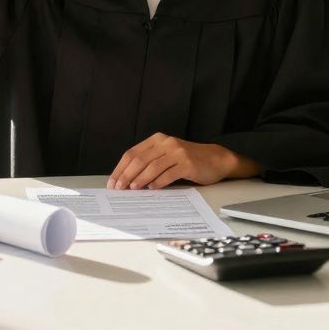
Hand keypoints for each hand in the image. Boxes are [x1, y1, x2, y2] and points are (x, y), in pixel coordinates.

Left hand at [107, 133, 258, 189]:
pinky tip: (152, 189)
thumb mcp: (166, 155)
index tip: (113, 182)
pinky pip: (168, 174)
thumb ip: (150, 162)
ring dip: (140, 179)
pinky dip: (158, 182)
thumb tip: (127, 180)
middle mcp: (166, 143)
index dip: (120, 168)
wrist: (215, 159)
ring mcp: (177, 152)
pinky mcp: (187, 163)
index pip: (132, 153)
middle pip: (140, 160)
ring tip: (133, 189)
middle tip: (119, 189)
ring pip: (152, 166)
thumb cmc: (187, 160)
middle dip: (126, 175)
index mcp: (157, 139)